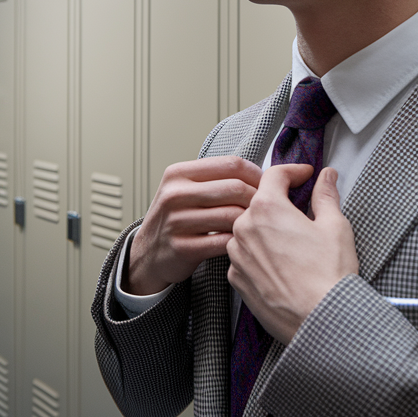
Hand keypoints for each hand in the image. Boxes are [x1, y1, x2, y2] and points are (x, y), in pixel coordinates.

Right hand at [127, 156, 262, 295]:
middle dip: (258, 199)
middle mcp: (174, 194)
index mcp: (178, 173)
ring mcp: (176, 221)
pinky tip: (242, 243)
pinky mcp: (181, 247)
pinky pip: (223, 242)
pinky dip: (238, 242)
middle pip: (235, 188)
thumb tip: (263, 174)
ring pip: (232, 215)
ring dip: (251, 222)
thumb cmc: (178, 218)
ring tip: (257, 226)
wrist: (148, 252)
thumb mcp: (186, 189)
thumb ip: (217, 178)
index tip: (268, 186)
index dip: (257, 174)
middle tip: (268, 210)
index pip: (231, 164)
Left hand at [226, 165, 357, 345]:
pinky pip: (245, 256)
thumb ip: (326, 196)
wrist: (320, 320)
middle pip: (259, 202)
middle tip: (302, 208)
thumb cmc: (328, 275)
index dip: (293, 171)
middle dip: (280, 201)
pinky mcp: (237, 279)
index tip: (305, 176)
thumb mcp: (335, 226)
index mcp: (267, 208)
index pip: (274, 174)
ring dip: (267, 228)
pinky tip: (281, 262)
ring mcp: (237, 255)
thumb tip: (326, 178)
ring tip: (292, 240)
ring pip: (249, 230)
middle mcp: (244, 228)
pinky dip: (260, 253)